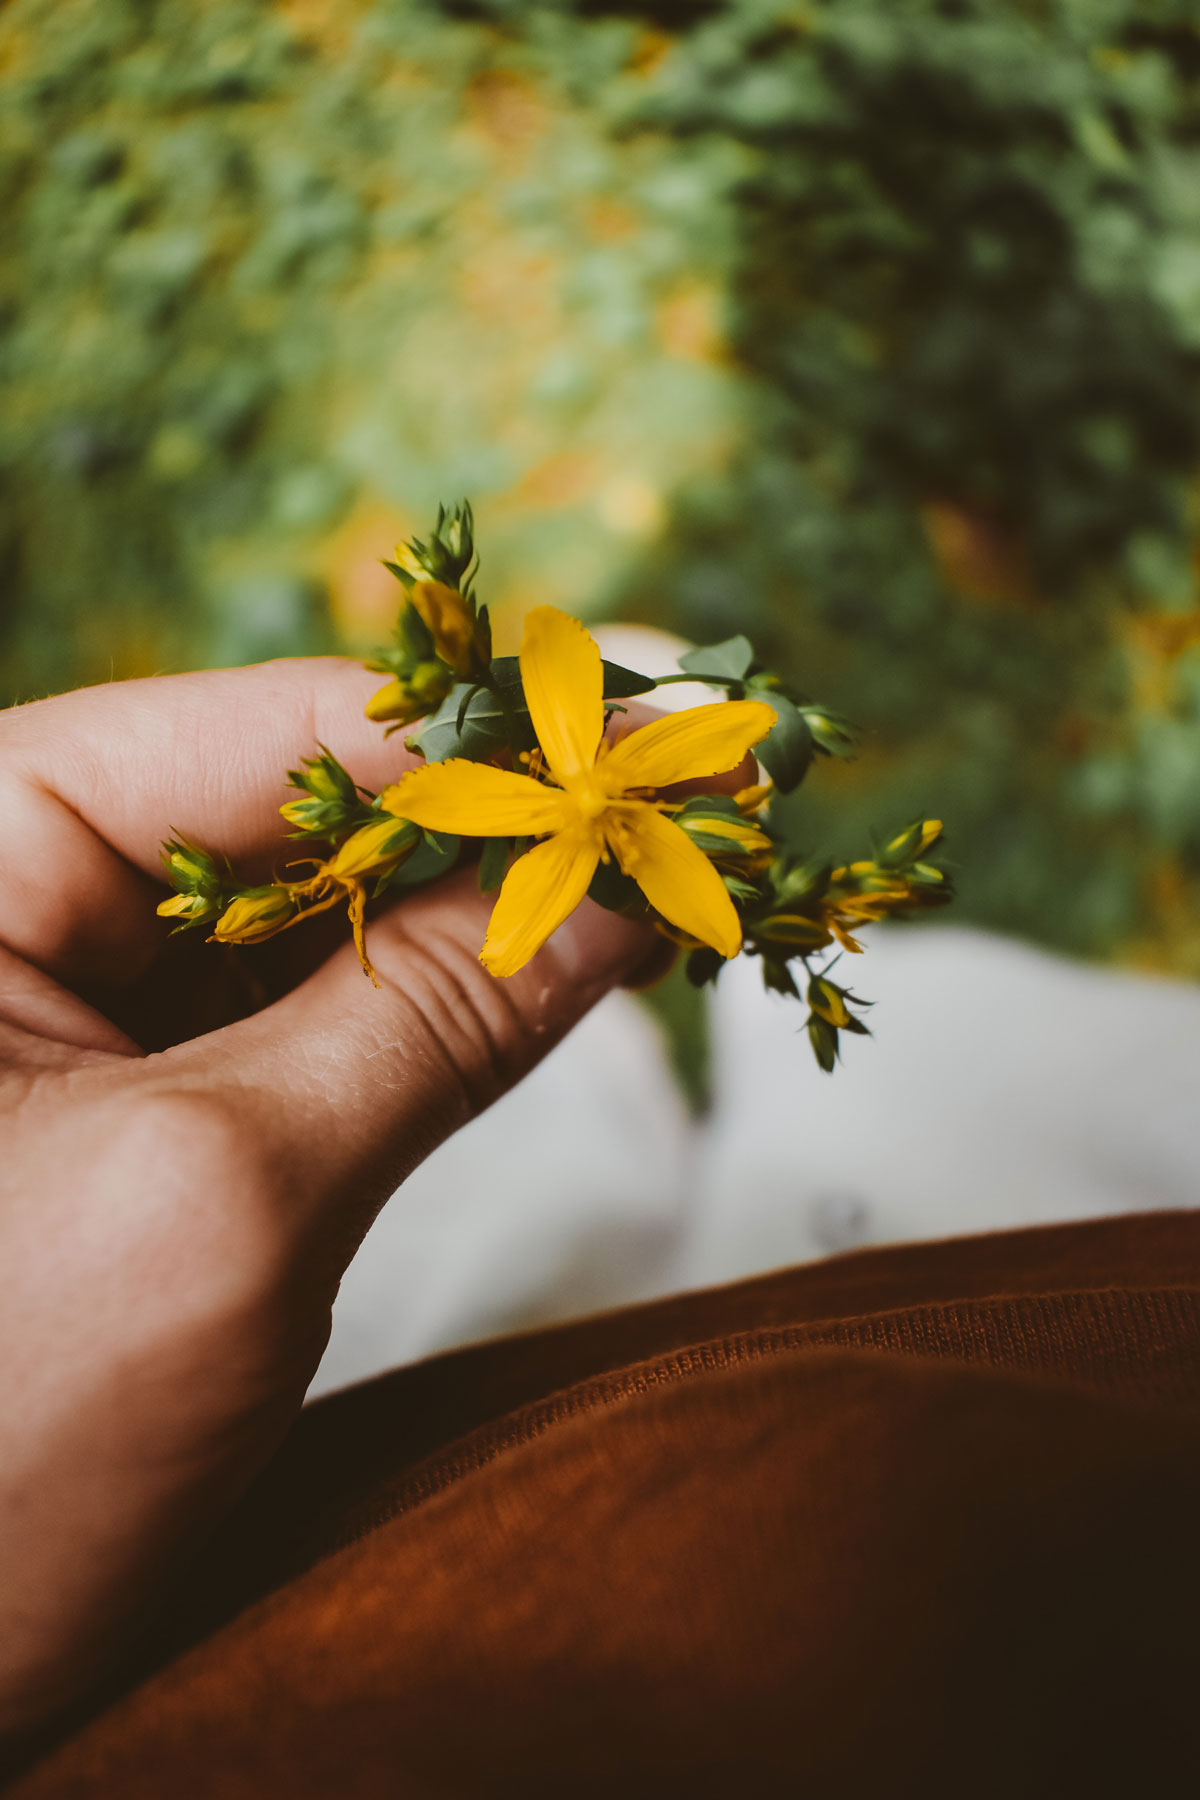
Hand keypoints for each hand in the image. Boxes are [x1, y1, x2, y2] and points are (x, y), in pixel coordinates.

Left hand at [0, 657, 660, 1755]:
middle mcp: (14, 900)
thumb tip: (620, 886)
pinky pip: (303, 1012)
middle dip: (501, 819)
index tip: (677, 730)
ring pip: (317, 911)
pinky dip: (430, 1000)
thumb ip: (432, 1014)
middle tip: (700, 812)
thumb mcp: (227, 1196)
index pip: (276, 733)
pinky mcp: (127, 1100)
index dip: (494, 733)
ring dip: (482, 909)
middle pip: (306, 808)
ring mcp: (65, 1003)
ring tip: (652, 885)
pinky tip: (547, 974)